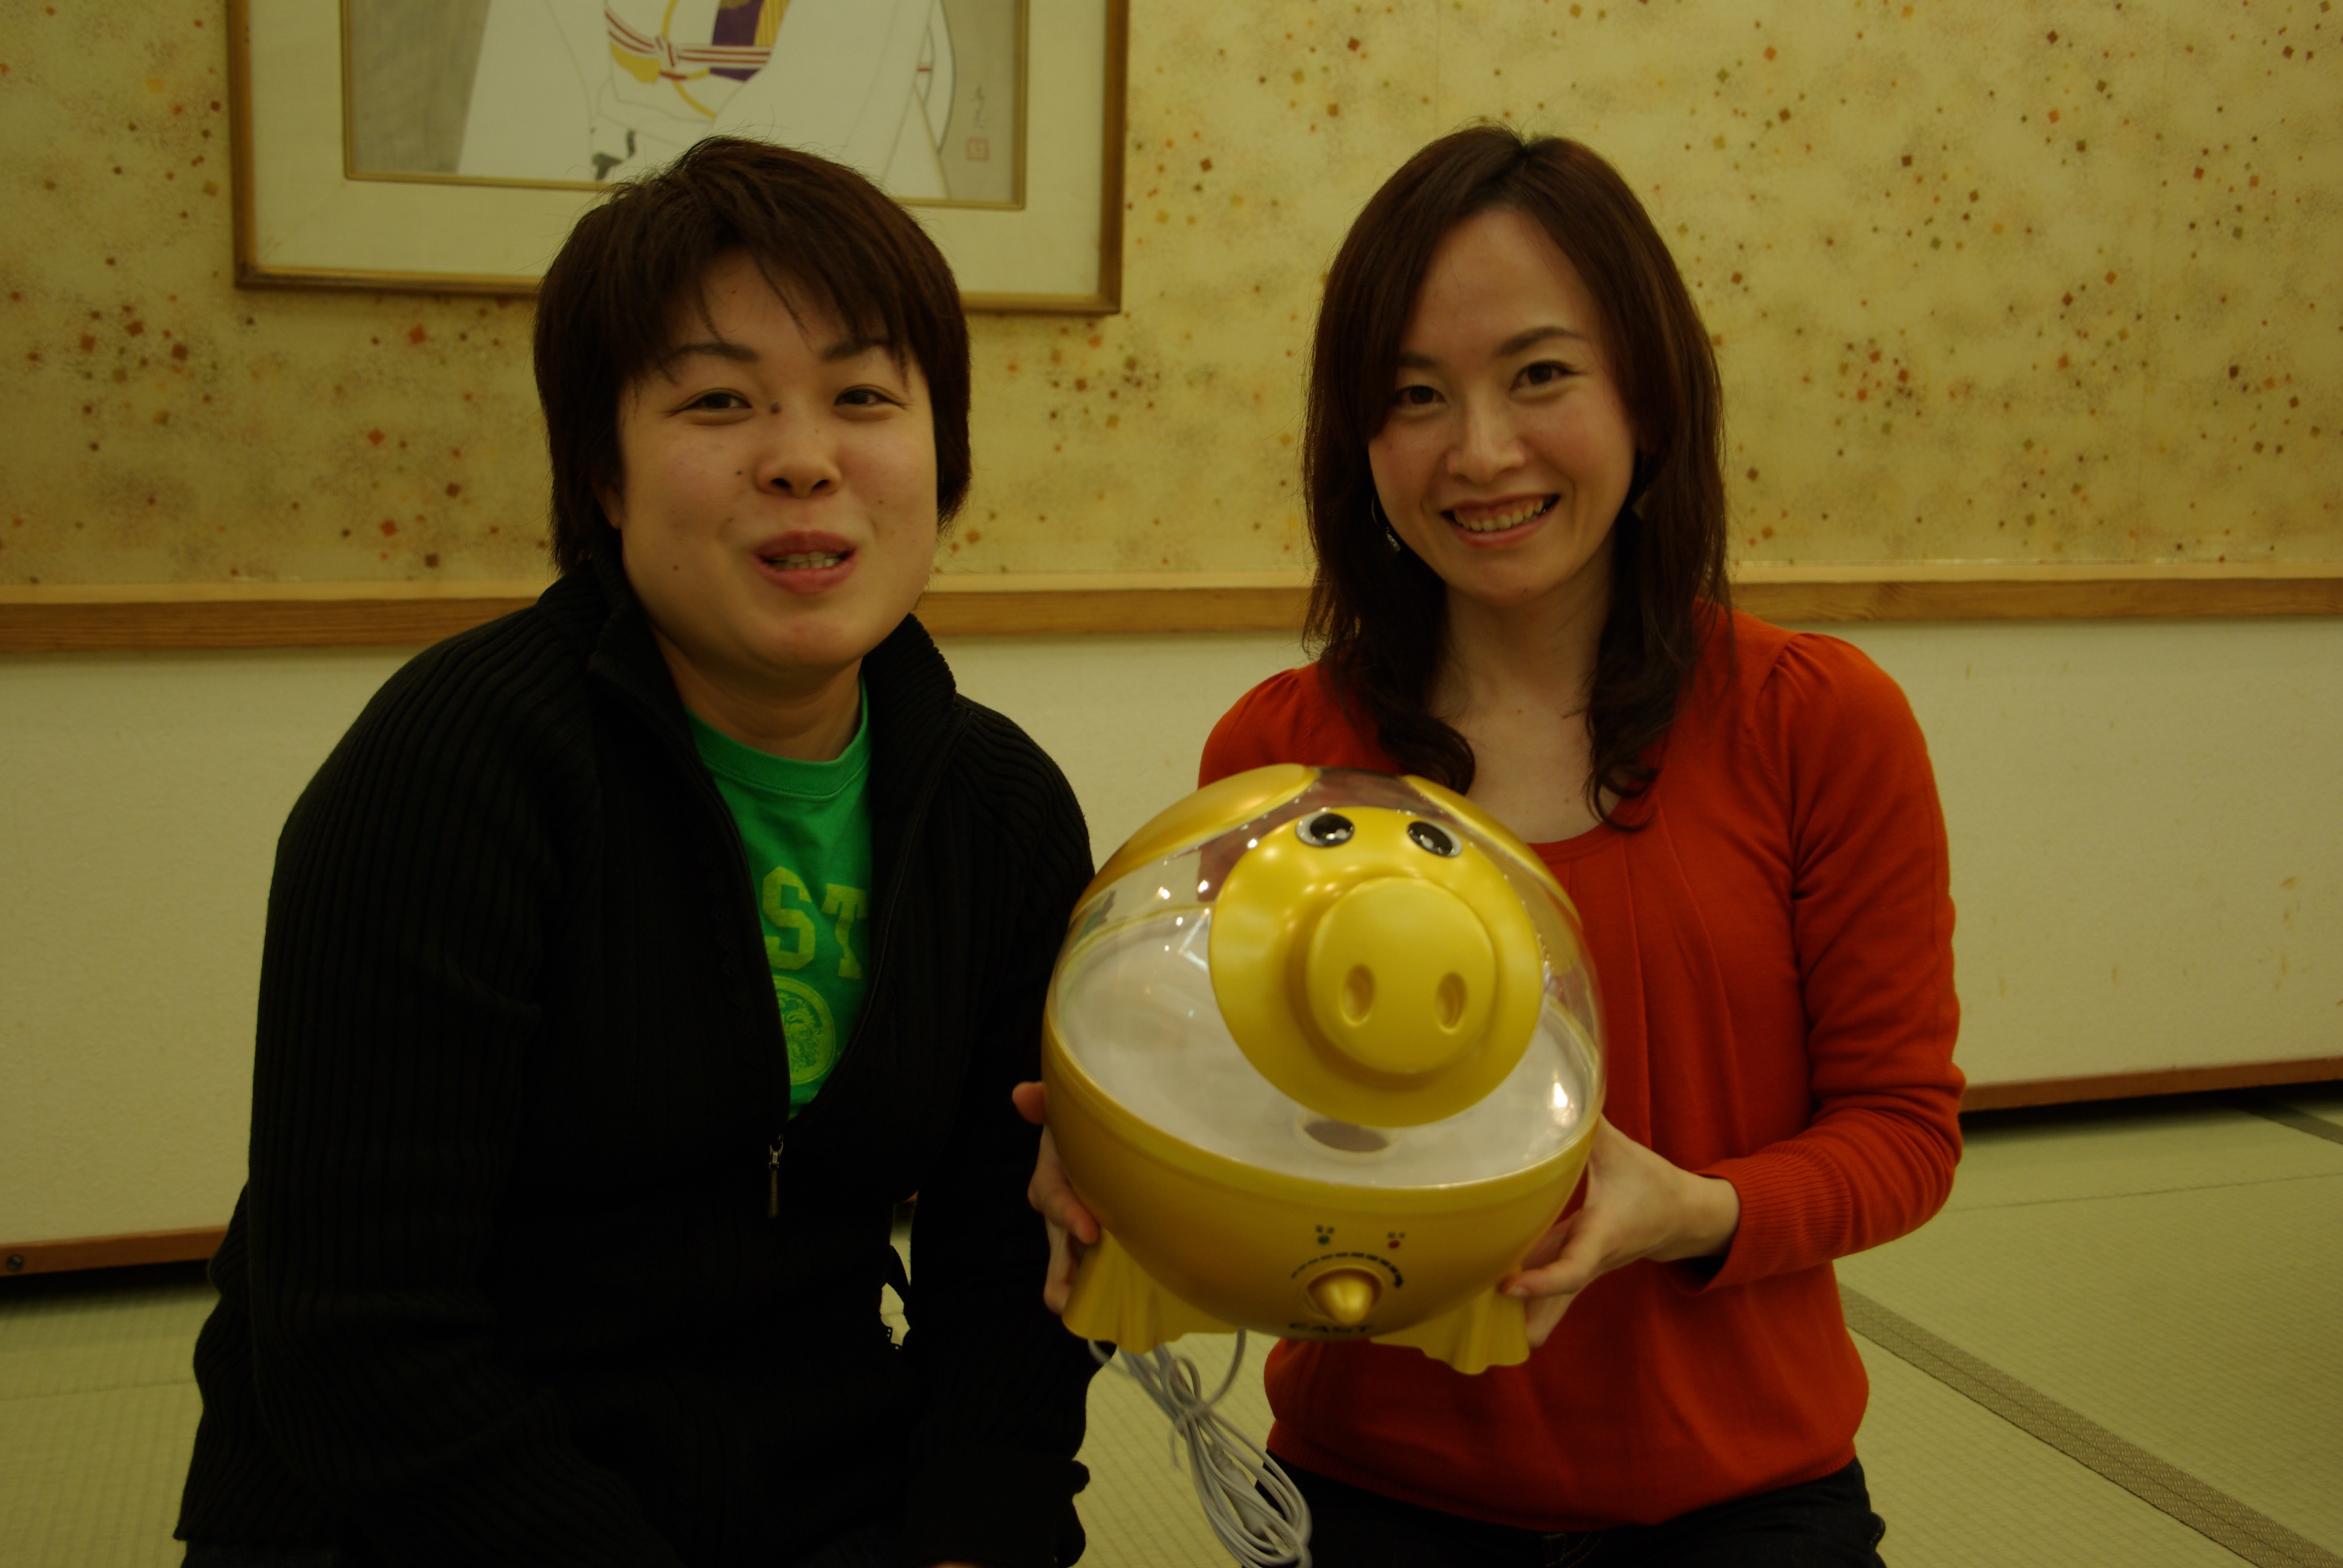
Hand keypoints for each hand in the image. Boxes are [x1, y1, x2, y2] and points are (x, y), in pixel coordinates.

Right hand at [1010, 1081, 1099, 1313]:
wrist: (1109, 1141)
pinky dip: (1103, 1292)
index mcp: (1053, 1178)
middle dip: (1064, 1270)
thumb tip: (1022, 1095)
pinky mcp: (1103, 1248)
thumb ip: (1047, 1102)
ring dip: (1077, 1288)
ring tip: (1089, 1314)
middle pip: (1056, 1246)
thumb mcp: (1067, 1112)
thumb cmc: (1085, 1129)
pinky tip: (1124, 1307)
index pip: (1052, 1198)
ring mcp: (1080, 1235)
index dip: (1067, 1214)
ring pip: (1070, 1267)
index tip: (1090, 1230)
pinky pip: (1097, 1274)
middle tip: (1071, 1292)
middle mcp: (1062, 1212)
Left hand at [1500, 1116, 1741, 1346]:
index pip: (1572, 1268)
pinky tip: (1499, 1304)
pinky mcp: (1582, 1264)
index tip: (1508, 1286)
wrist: (1686, 1217)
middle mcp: (1593, 1258)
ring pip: (1556, 1296)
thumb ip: (1586, 1126)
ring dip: (1527, 1313)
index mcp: (1603, 1233)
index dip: (1542, 1281)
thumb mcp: (1620, 1150)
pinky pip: (1556, 1284)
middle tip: (1489, 1335)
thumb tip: (1555, 1092)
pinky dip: (1532, 1294)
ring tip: (1487, 1334)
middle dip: (1529, 1315)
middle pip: (1559, 1296)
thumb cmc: (1652, 1182)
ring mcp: (1587, 1266)